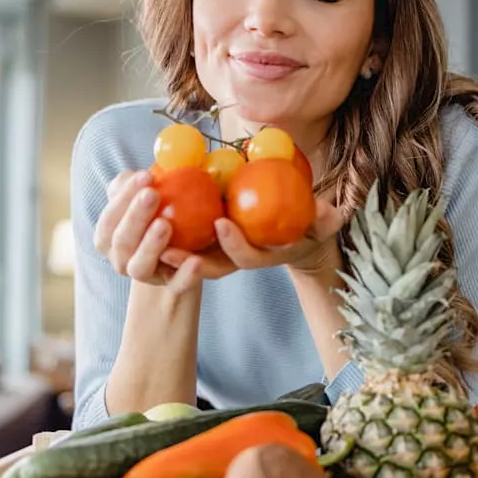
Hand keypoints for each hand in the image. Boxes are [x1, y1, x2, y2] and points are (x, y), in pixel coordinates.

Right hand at [92, 169, 202, 293]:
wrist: (183, 253)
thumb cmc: (160, 213)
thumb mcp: (147, 197)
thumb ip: (137, 184)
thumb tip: (138, 172)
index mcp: (110, 238)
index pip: (109, 219)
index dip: (122, 198)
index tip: (145, 175)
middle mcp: (122, 259)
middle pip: (121, 242)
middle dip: (134, 217)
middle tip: (153, 193)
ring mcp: (146, 275)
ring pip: (140, 266)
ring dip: (150, 245)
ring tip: (165, 224)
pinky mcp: (172, 287)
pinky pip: (176, 285)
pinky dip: (184, 275)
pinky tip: (196, 261)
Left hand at [159, 197, 347, 279]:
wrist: (292, 229)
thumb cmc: (307, 222)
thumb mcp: (320, 220)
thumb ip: (325, 218)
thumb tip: (329, 212)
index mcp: (262, 255)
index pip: (246, 259)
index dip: (234, 245)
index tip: (221, 222)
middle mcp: (236, 260)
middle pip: (209, 267)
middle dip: (188, 259)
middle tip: (167, 239)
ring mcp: (219, 254)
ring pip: (189, 259)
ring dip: (168, 250)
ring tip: (149, 230)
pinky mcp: (205, 244)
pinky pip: (182, 242)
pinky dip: (164, 232)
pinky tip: (148, 210)